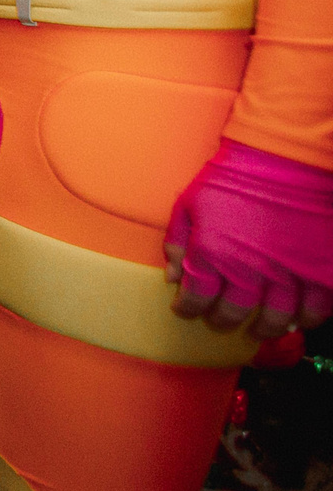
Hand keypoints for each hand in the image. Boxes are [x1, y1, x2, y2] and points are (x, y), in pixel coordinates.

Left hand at [164, 140, 332, 340]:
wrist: (284, 161)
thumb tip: (172, 277)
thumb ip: (178, 242)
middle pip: (234, 313)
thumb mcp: (189, 203)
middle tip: (222, 323)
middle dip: (223, 321)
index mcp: (213, 255)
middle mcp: (250, 272)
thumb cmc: (232, 178)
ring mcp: (289, 275)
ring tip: (260, 330)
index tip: (186, 310)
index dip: (188, 309)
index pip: (196, 298)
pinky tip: (297, 318)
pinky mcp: (322, 272)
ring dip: (266, 328)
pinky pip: (318, 309)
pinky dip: (307, 319)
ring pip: (277, 318)